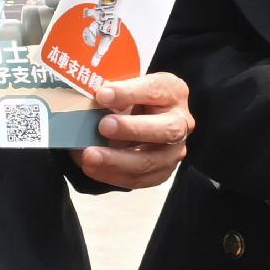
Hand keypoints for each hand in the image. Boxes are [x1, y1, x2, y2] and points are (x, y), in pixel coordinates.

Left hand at [72, 71, 191, 189]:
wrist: (139, 122)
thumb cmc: (129, 102)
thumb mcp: (124, 90)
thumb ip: (111, 94)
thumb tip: (87, 103)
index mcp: (173, 92)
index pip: (156, 90)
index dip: (129, 92)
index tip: (102, 94)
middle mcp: (181, 121)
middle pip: (167, 129)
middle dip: (133, 129)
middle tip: (103, 126)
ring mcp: (174, 150)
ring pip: (152, 160)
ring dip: (117, 160)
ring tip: (89, 155)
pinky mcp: (162, 172)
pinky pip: (139, 179)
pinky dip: (113, 175)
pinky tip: (92, 167)